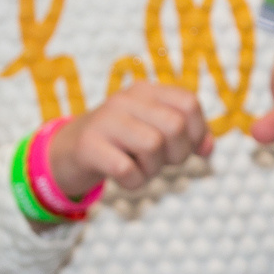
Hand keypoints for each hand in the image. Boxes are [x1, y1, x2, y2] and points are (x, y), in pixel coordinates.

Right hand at [46, 80, 213, 195]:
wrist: (65, 153)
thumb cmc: (117, 144)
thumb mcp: (151, 131)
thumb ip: (184, 135)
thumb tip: (208, 148)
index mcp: (144, 91)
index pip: (189, 103)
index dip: (198, 132)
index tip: (189, 150)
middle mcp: (125, 100)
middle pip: (175, 125)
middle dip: (177, 154)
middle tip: (161, 162)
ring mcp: (105, 121)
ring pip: (153, 145)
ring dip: (153, 169)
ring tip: (140, 169)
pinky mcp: (89, 146)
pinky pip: (127, 169)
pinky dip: (134, 182)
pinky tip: (126, 178)